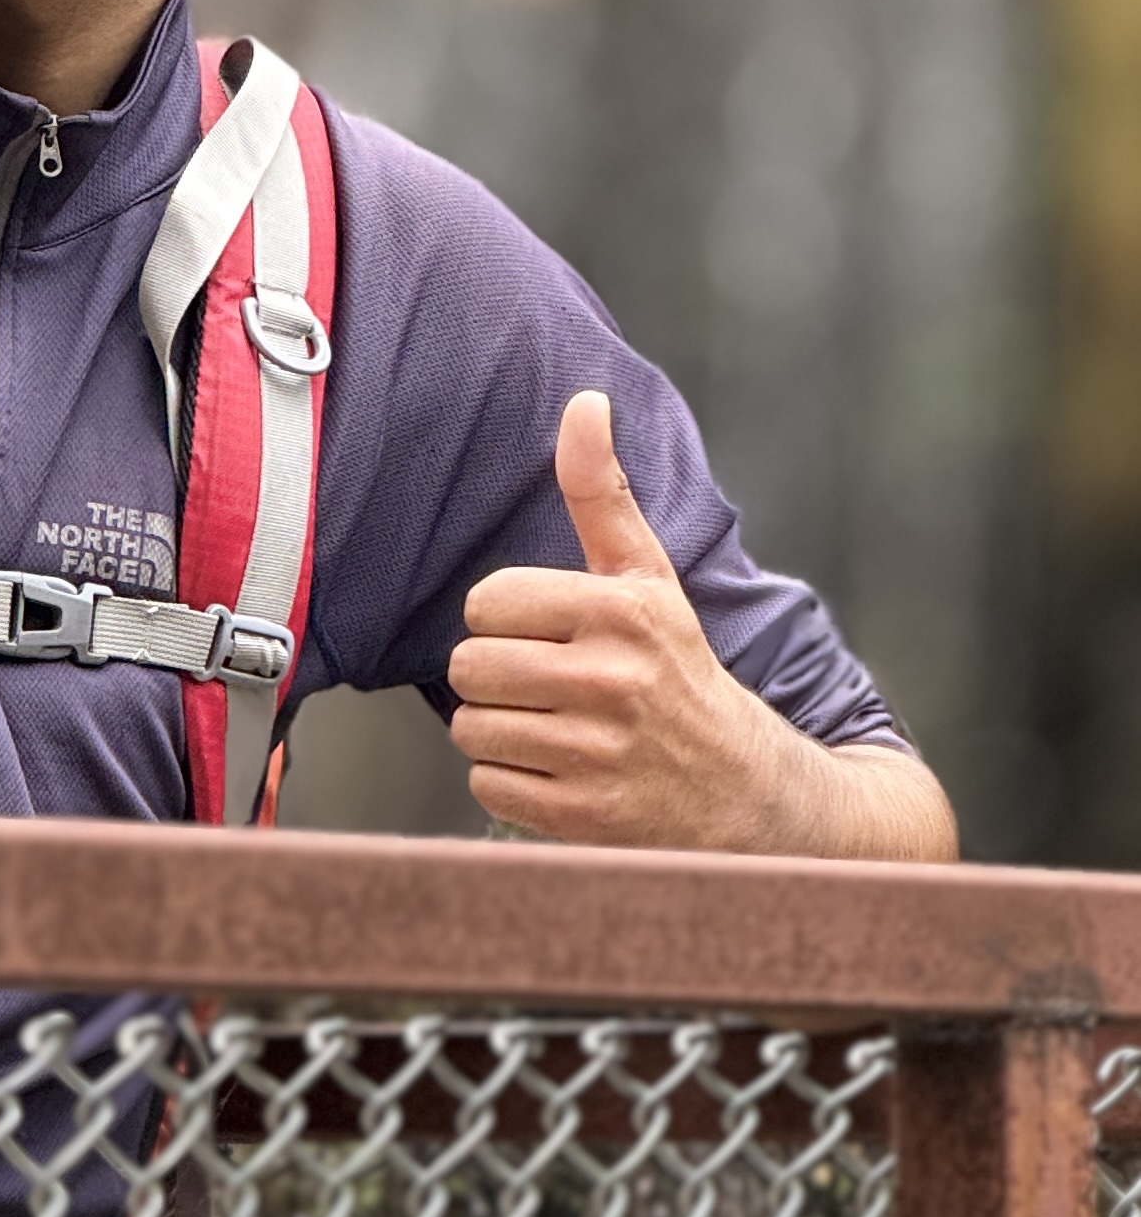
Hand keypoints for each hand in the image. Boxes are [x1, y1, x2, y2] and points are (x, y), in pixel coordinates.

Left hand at [447, 388, 798, 851]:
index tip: (549, 631)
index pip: (487, 602)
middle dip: (495, 676)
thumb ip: (604, 492)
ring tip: (555, 727)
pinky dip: (511, 782)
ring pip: (471, 727)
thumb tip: (584, 400)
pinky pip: (487, 784)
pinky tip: (562, 772)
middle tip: (547, 684)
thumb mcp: (649, 578)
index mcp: (622, 611)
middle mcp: (612, 681)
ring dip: (500, 730)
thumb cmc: (678, 670)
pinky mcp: (584, 816)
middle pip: (469, 667)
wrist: (747, 794)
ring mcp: (599, 754)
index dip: (505, 618)